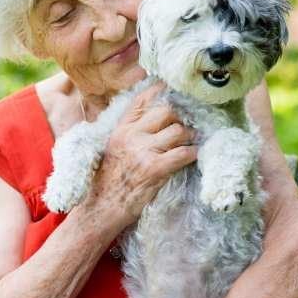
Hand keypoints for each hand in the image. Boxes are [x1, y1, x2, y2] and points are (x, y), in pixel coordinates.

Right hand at [79, 82, 197, 227]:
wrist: (102, 207)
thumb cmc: (111, 179)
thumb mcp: (115, 147)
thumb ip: (132, 130)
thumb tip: (158, 116)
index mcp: (121, 128)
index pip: (144, 99)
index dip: (163, 91)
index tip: (177, 91)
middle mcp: (131, 135)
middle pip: (166, 111)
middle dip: (182, 117)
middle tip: (190, 124)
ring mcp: (143, 151)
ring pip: (178, 131)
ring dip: (190, 136)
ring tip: (192, 141)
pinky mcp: (154, 169)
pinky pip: (183, 153)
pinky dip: (193, 153)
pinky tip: (195, 155)